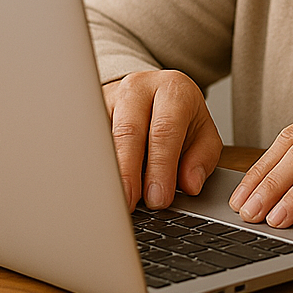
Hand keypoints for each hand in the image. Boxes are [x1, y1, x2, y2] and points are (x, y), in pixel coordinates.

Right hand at [103, 69, 222, 211]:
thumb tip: (191, 184)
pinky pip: (87, 140)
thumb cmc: (181, 118)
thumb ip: (202, 159)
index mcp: (172, 90)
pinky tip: (97, 186)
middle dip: (129, 172)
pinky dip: (92, 165)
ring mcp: (110, 97)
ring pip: (102, 135)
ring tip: (111, 199)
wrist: (156, 93)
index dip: (161, 166)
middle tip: (130, 203)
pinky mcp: (89, 111)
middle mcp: (138, 88)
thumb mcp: (204, 134)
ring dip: (106, 170)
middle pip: (128, 131)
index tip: (158, 197)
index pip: (165, 129)